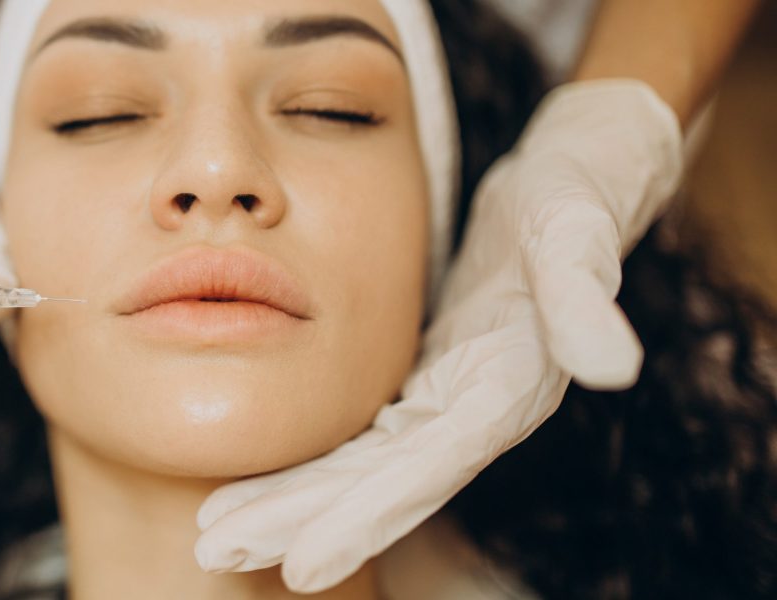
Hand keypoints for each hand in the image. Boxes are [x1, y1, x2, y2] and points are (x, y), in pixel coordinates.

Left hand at [193, 79, 683, 591]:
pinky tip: (258, 477)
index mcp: (500, 391)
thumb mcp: (574, 233)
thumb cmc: (573, 199)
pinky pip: (358, 435)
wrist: (573, 182)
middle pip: (372, 485)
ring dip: (289, 502)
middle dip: (296, 523)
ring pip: (356, 468)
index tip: (297, 567)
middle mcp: (469, 410)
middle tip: (218, 553)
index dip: (359, 520)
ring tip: (219, 531)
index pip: (420, 472)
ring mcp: (445, 398)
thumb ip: (582, 295)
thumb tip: (608, 366)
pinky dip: (308, 462)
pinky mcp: (427, 379)